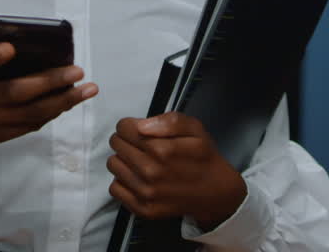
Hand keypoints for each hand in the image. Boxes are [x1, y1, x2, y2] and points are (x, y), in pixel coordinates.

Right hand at [0, 43, 97, 160]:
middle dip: (51, 82)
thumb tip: (24, 41)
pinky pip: (29, 126)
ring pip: (29, 114)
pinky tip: (68, 102)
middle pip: (16, 93)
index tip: (10, 48)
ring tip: (86, 90)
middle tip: (77, 71)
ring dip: (62, 102)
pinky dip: (51, 114)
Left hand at [107, 113, 247, 230]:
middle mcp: (151, 172)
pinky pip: (114, 189)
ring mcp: (146, 192)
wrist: (215, 192)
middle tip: (140, 144)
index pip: (123, 128)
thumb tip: (141, 125)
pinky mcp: (143, 208)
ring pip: (113, 165)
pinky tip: (137, 177)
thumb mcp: (195, 129)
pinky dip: (122, 181)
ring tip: (139, 160)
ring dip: (123, 159)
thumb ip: (169, 121)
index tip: (136, 129)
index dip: (128, 125)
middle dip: (125, 140)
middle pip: (116, 145)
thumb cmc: (203, 158)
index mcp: (162, 149)